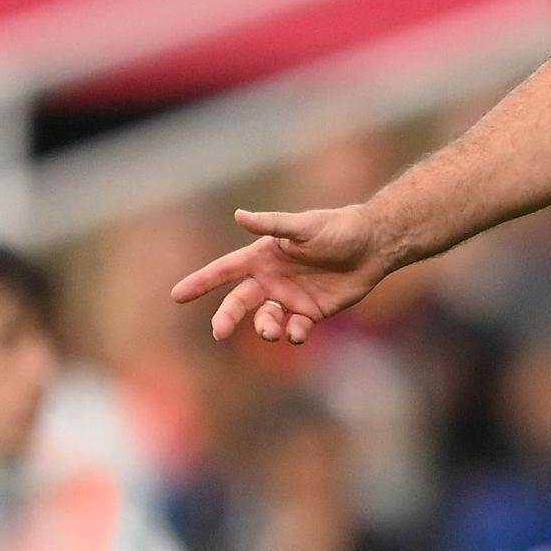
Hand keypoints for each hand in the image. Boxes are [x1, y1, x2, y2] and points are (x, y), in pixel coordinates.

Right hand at [169, 204, 389, 344]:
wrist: (373, 245)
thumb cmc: (338, 229)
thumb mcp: (304, 226)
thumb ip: (272, 225)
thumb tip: (238, 216)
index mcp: (263, 256)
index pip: (224, 270)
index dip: (200, 282)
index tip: (177, 295)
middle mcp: (272, 279)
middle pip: (238, 302)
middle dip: (226, 318)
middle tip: (219, 332)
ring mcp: (290, 298)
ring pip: (265, 320)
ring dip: (264, 328)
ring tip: (272, 330)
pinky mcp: (311, 312)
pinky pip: (295, 329)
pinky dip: (294, 334)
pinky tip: (298, 332)